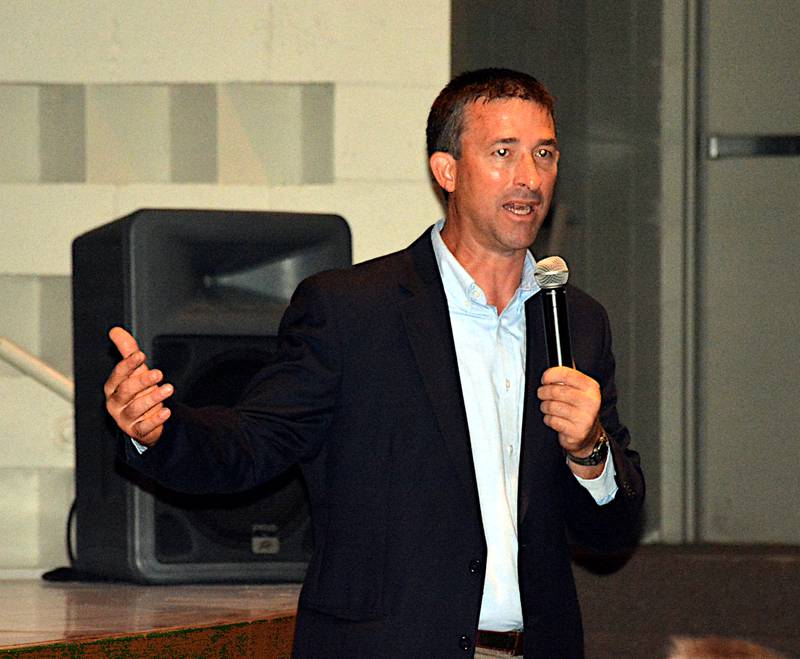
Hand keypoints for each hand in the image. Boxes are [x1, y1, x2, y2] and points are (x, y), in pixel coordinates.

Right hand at [104, 327, 172, 446]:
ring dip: (153, 398)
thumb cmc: (137, 392)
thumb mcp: (135, 371)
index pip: (118, 374)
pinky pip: (145, 427)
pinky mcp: (137, 431)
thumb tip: (115, 330)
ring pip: (136, 408)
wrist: (143, 420)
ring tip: (168, 389)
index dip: (128, 365)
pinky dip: (156, 419)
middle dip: (142, 381)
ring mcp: (125, 419)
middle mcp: (116, 403)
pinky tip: (166, 412)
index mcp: (113, 387)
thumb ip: (127, 351)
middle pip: (126, 391)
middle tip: (159, 373)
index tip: (141, 355)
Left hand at [537, 366, 600, 457]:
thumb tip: (553, 367)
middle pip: (556, 391)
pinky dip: (548, 419)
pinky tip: (554, 419)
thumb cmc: (580, 409)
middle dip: (543, 392)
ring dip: (545, 407)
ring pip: (552, 406)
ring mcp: (585, 418)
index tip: (545, 379)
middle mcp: (590, 402)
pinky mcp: (577, 432)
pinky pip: (552, 421)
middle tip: (542, 394)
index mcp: (591, 387)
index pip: (566, 374)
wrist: (589, 435)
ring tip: (548, 408)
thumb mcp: (580, 390)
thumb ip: (568, 378)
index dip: (551, 375)